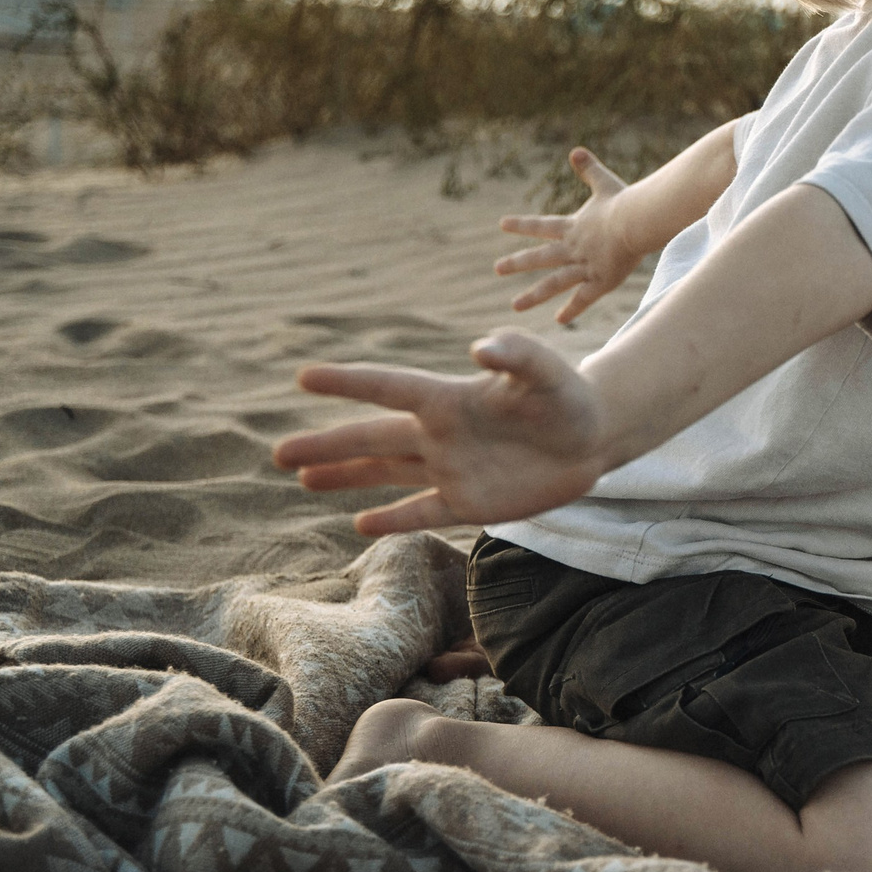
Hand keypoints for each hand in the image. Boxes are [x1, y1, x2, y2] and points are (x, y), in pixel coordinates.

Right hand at [273, 330, 611, 535]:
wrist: (593, 436)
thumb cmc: (568, 395)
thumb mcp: (547, 371)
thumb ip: (516, 355)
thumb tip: (480, 347)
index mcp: (450, 398)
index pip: (390, 387)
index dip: (350, 382)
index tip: (304, 377)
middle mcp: (440, 434)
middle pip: (374, 437)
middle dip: (328, 445)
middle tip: (278, 452)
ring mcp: (451, 469)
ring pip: (387, 473)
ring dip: (346, 476)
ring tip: (301, 477)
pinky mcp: (470, 502)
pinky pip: (423, 512)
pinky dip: (393, 520)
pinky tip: (359, 525)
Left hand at [496, 148, 640, 323]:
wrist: (636, 222)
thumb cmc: (625, 203)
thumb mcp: (605, 183)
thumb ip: (589, 170)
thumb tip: (575, 151)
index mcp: (573, 226)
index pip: (542, 225)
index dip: (522, 225)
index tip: (503, 224)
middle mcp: (573, 248)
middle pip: (541, 257)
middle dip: (518, 263)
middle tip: (497, 269)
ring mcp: (585, 266)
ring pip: (554, 282)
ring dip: (534, 295)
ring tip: (515, 305)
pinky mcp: (601, 281)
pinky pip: (583, 298)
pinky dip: (571, 309)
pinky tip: (558, 320)